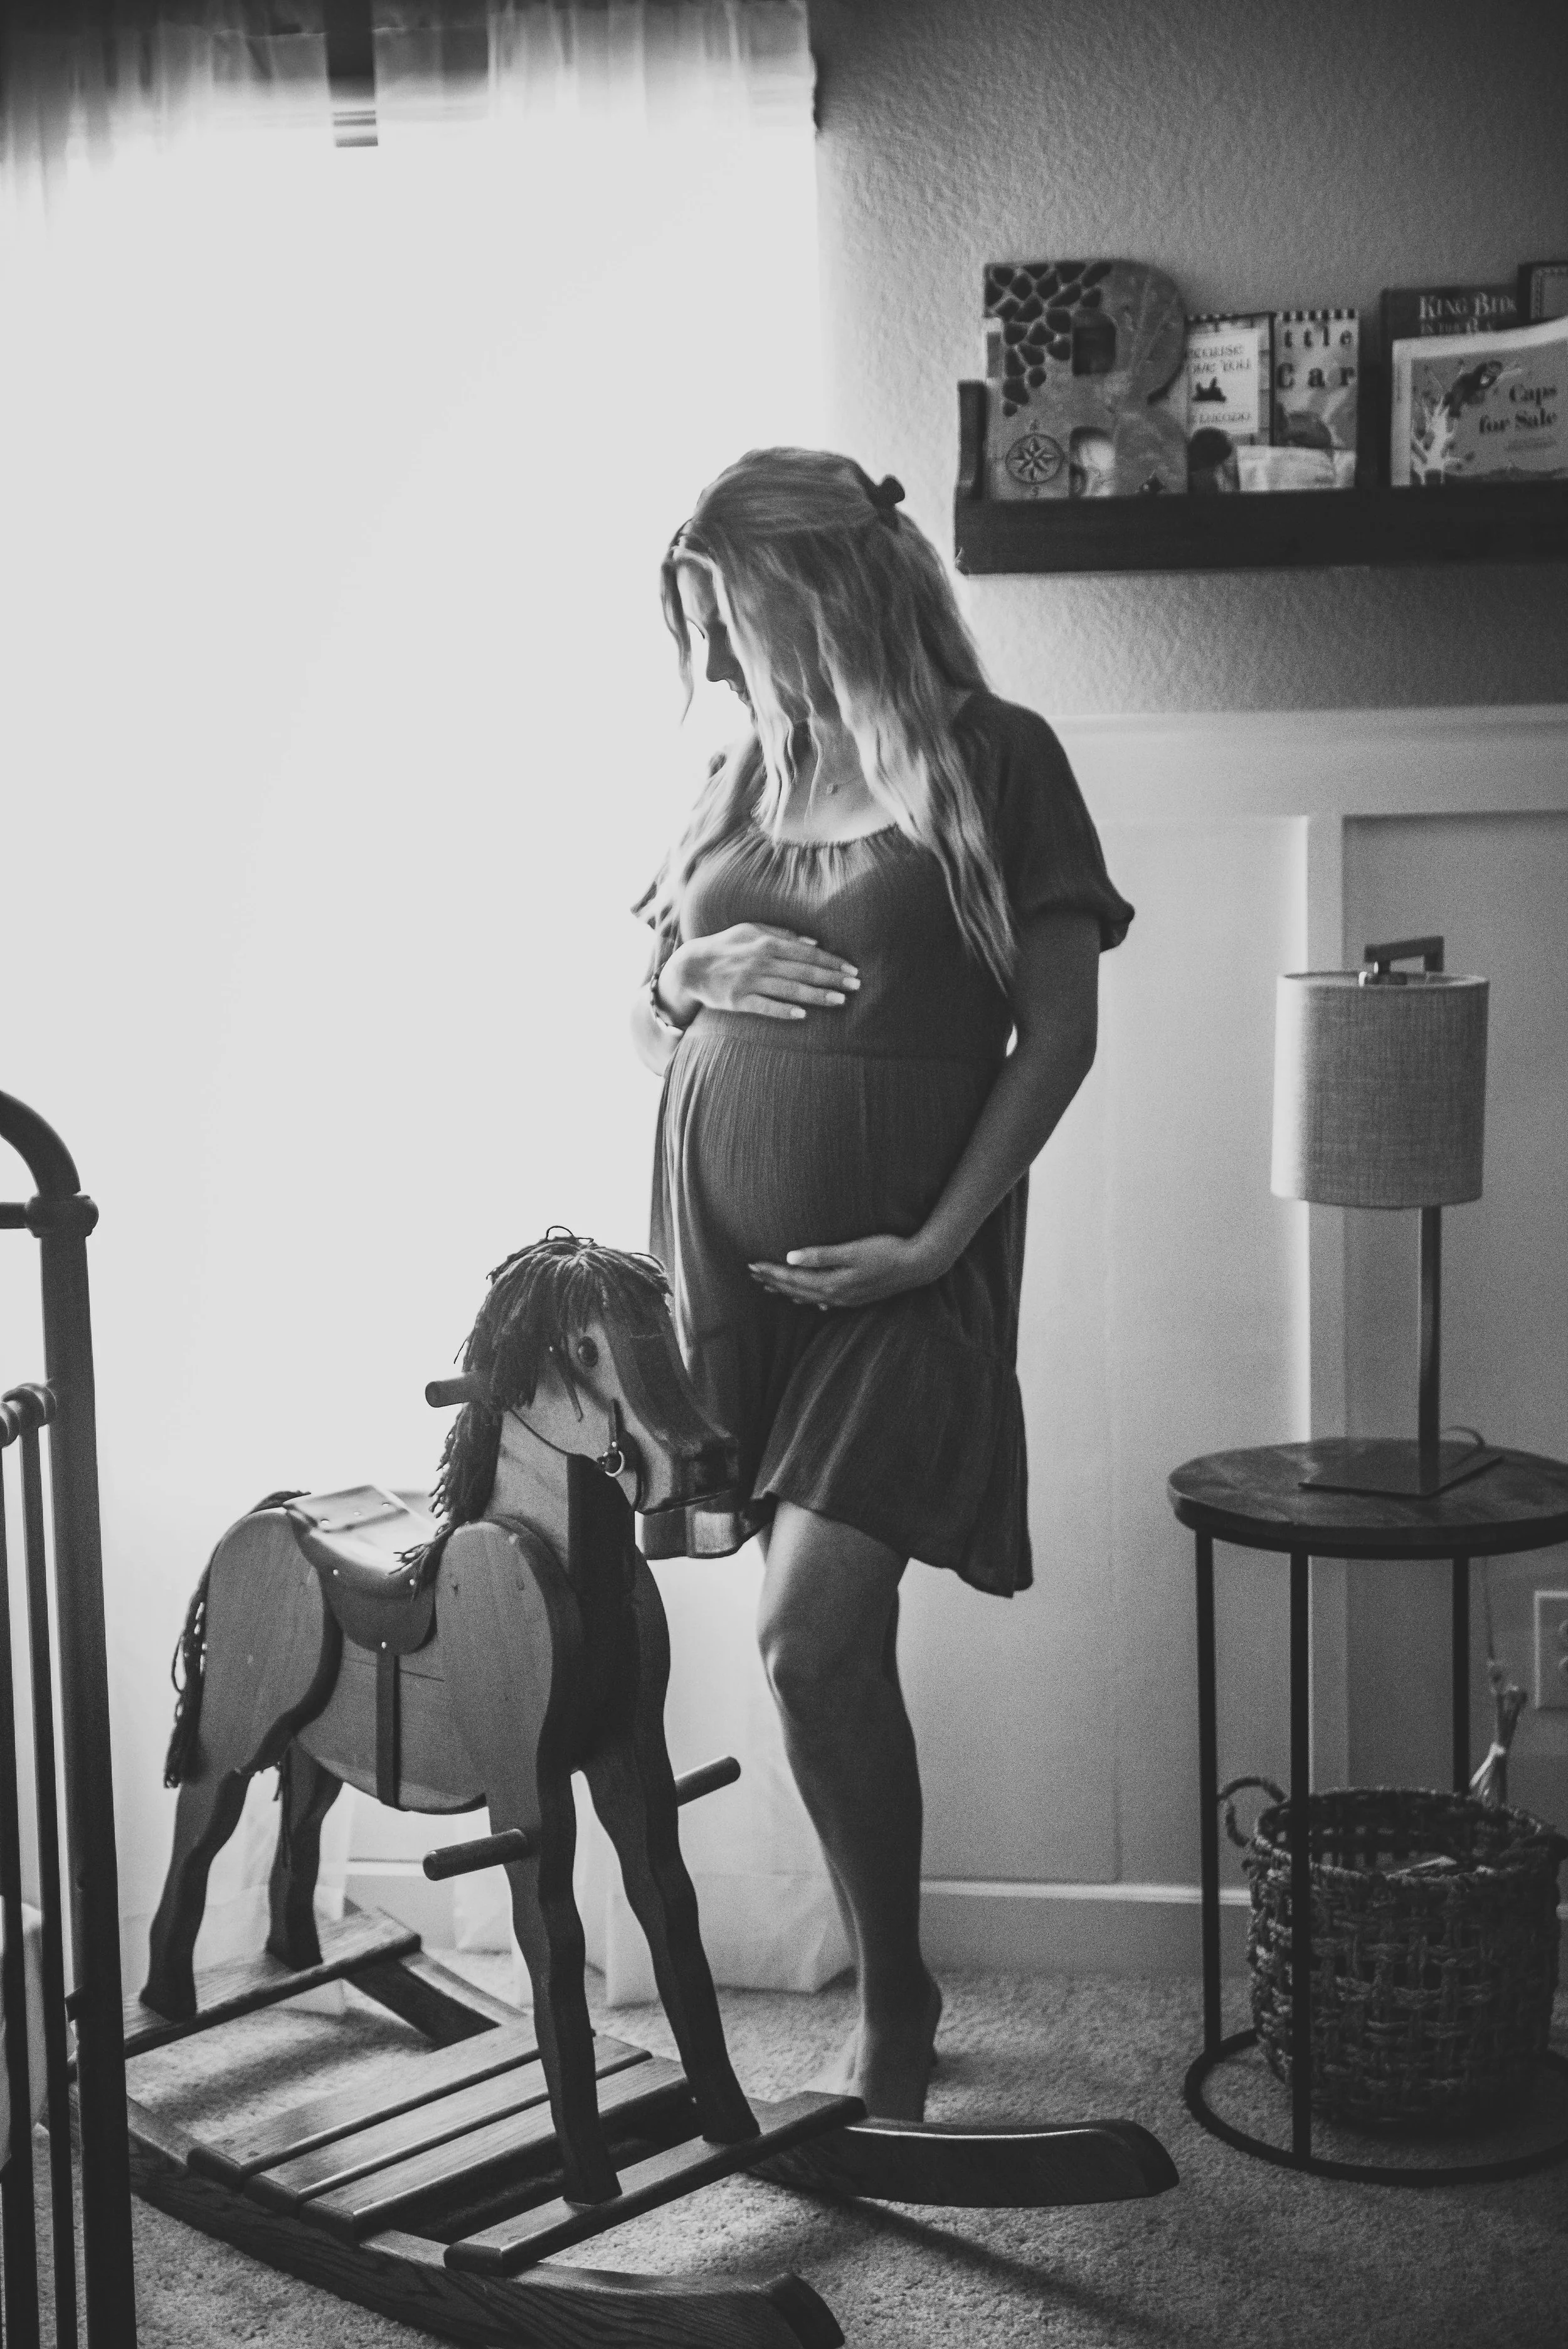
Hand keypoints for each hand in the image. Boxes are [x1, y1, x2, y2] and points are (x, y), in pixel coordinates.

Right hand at [663, 924, 858, 1022]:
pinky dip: (784, 1011)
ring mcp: (750, 981)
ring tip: (840, 1001)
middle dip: (833, 978)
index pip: (808, 952)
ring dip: (817, 996)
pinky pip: (766, 1007)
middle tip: (856, 986)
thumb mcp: (751, 930)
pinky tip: (803, 1016)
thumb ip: (782, 933)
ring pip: (790, 990)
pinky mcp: (739, 1001)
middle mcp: (761, 960)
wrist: (692, 967)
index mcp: (767, 942)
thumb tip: (814, 941)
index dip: (832, 961)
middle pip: (805, 971)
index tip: (853, 969)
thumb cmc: (727, 946)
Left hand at [748, 1232, 943, 1310]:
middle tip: (752, 1274)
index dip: (771, 1272)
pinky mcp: (855, 1297)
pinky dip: (808, 1298)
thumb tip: (790, 1257)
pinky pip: (823, 1300)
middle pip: (796, 1289)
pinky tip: (804, 1299)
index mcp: (832, 1283)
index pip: (792, 1278)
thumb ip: (821, 1255)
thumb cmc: (886, 1252)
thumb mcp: (852, 1251)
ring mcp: (846, 1298)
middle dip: (773, 1281)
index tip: (751, 1265)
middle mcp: (836, 1295)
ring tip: (769, 1287)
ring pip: (808, 1296)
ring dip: (787, 1290)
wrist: (917, 1266)